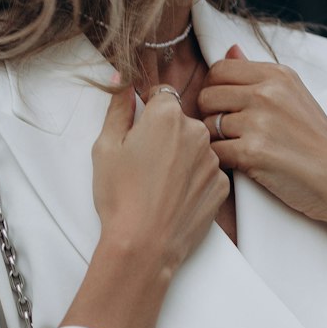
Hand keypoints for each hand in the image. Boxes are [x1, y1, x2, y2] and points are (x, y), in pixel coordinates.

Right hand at [92, 83, 229, 278]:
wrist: (144, 247)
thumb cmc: (120, 198)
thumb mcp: (105, 148)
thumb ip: (117, 108)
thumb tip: (121, 80)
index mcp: (167, 115)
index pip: (162, 95)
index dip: (149, 112)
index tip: (140, 132)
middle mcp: (197, 131)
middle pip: (181, 122)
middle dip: (166, 136)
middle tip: (146, 166)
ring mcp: (213, 160)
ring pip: (195, 148)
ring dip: (181, 159)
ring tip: (160, 187)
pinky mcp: (221, 186)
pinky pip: (206, 174)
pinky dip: (193, 182)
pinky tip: (175, 199)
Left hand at [197, 45, 326, 230]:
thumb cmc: (316, 143)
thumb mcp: (294, 97)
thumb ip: (260, 77)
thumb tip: (231, 49)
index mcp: (277, 75)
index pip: (220, 69)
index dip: (213, 89)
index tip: (222, 108)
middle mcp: (267, 93)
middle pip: (208, 96)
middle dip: (210, 116)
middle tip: (226, 133)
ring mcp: (259, 122)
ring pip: (208, 126)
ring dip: (216, 142)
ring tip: (237, 151)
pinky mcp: (252, 153)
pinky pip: (215, 153)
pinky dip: (221, 163)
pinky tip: (239, 166)